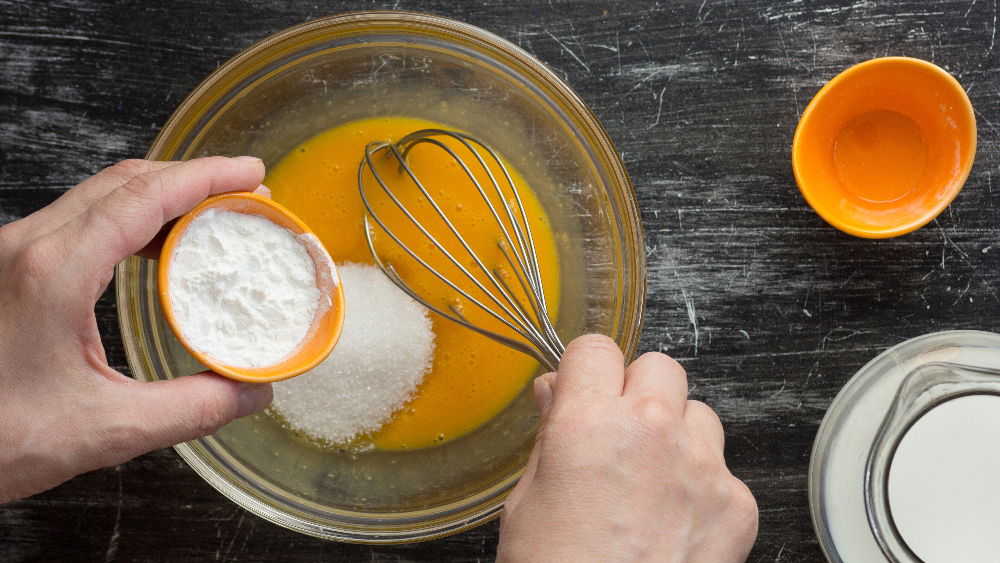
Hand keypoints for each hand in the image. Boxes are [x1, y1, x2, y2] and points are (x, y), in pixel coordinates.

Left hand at [0, 157, 273, 503]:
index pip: (145, 197)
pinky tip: (155, 245)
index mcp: (54, 272)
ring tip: (210, 215)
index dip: (206, 178)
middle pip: (124, 181)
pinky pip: (77, 220)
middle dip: (191, 178)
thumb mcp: (103, 430)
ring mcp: (10, 253)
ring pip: (98, 195)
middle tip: (243, 191)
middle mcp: (26, 247)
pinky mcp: (6, 268)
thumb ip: (190, 409)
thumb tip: (250, 392)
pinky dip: (128, 217)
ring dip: (160, 195)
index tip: (250, 173)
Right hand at [497, 334, 757, 562]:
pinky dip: (703, 485)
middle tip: (618, 431)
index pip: (597, 348)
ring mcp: (702, 467)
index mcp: (588, 424)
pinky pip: (724, 468)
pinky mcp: (738, 504)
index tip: (584, 387)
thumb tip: (555, 393)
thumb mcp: (527, 500)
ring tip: (651, 479)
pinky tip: (675, 520)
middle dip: (637, 392)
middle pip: (659, 367)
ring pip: (699, 412)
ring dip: (676, 432)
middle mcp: (651, 432)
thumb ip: (551, 434)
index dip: (586, 369)